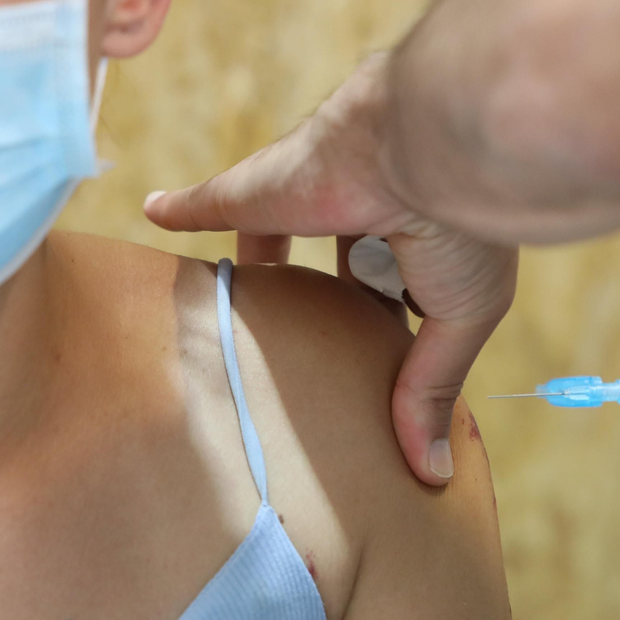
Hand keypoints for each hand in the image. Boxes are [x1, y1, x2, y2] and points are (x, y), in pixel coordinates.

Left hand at [144, 51, 518, 486]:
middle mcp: (360, 218)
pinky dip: (182, 207)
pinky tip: (158, 212)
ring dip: (247, 264)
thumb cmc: (460, 232)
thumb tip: (430, 470)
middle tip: (285, 343)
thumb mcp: (460, 317)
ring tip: (223, 306)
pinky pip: (210, 202)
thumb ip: (430, 386)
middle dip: (303, 296)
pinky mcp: (260, 190)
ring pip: (265, 239)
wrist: (428, 148)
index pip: (384, 288)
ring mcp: (306, 200)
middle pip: (320, 264)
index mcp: (414, 246)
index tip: (353, 361)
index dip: (371, 317)